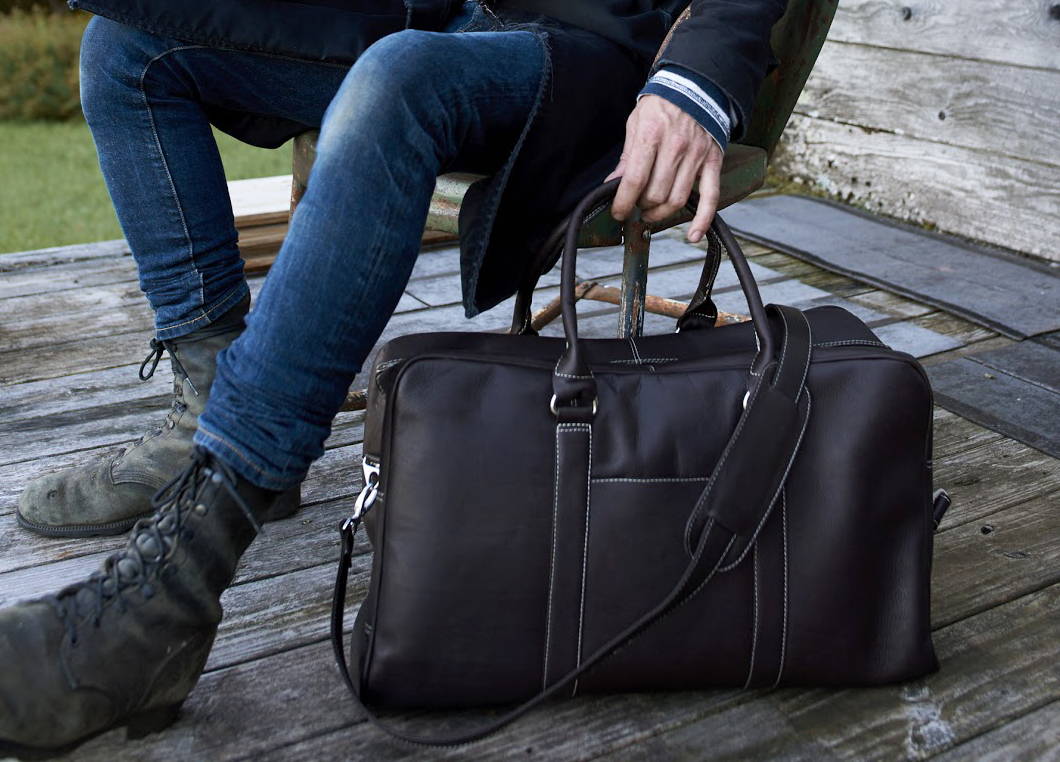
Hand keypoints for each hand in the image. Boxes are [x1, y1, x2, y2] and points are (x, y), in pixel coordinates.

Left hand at [606, 94, 722, 242]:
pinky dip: (702, 220)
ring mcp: (696, 156)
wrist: (695, 86)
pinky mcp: (712, 162)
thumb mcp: (636, 124)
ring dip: (660, 213)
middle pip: (655, 194)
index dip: (623, 202)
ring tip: (651, 212)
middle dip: (641, 206)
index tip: (618, 212)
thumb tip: (612, 184)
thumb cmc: (662, 105)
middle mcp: (676, 147)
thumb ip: (627, 157)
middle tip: (635, 205)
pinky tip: (692, 235)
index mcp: (652, 136)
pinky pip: (710, 197)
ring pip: (677, 199)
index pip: (634, 180)